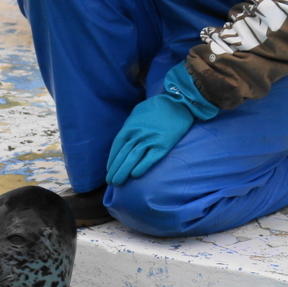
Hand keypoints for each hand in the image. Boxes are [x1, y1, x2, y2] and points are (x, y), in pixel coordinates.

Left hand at [105, 63, 218, 185]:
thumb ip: (130, 126)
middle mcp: (137, 134)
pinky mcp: (162, 145)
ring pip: (132, 158)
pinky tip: (134, 176)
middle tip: (110, 182)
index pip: (117, 146)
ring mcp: (150, 140)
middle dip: (115, 169)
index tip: (109, 170)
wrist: (178, 103)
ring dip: (123, 172)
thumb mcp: (137, 113)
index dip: (112, 159)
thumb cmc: (157, 107)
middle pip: (122, 155)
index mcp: (130, 126)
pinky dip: (141, 168)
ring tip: (118, 183)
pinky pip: (149, 159)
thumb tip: (124, 139)